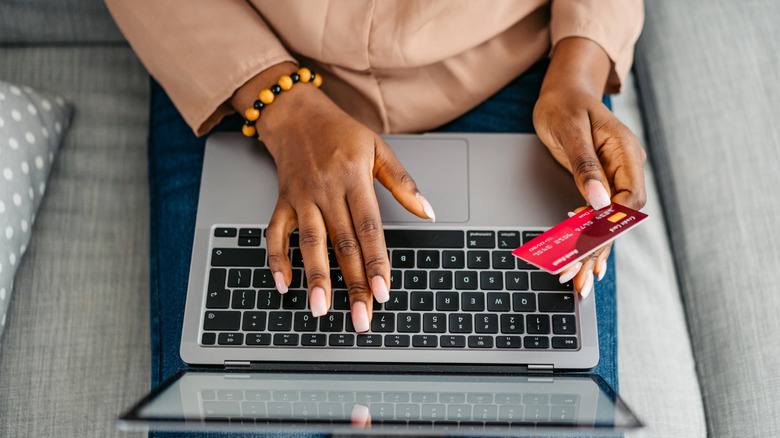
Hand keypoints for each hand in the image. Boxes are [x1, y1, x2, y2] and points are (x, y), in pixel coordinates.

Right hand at [233, 64, 433, 331]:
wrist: (296, 114)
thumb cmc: (340, 132)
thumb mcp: (379, 148)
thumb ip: (403, 183)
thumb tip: (429, 212)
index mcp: (354, 179)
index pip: (369, 229)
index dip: (377, 263)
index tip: (384, 292)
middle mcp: (326, 191)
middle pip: (342, 245)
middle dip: (353, 284)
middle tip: (362, 317)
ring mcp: (301, 198)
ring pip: (309, 244)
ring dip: (316, 279)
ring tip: (321, 310)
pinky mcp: (282, 201)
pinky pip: (275, 234)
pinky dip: (277, 260)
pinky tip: (284, 285)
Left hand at [533, 38, 646, 295]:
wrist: (562, 91)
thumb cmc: (564, 104)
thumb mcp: (569, 130)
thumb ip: (585, 165)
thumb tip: (598, 201)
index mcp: (625, 153)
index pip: (628, 199)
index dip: (609, 224)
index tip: (587, 244)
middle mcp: (626, 167)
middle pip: (620, 217)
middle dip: (600, 248)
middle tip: (578, 276)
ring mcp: (616, 177)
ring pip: (610, 222)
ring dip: (594, 251)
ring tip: (578, 280)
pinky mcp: (601, 183)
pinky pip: (599, 216)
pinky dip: (590, 240)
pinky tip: (586, 264)